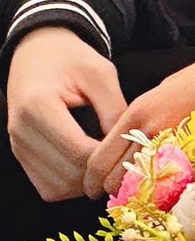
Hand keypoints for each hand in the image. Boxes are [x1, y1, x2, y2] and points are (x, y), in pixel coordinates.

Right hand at [4, 27, 125, 202]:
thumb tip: (127, 143)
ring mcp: (18, 147)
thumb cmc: (72, 58)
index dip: (107, 158)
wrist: (37, 53)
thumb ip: (113, 108)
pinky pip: (46, 186)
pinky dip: (71, 185)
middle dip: (99, 173)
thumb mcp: (100, 72)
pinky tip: (90, 166)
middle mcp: (21, 132)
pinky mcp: (21, 156)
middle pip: (66, 174)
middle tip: (124, 160)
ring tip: (109, 162)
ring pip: (55, 188)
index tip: (131, 151)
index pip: (77, 151)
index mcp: (38, 106)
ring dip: (85, 183)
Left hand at [81, 54, 194, 197]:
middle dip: (109, 190)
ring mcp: (172, 144)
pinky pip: (166, 182)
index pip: (99, 161)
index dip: (91, 180)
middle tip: (110, 192)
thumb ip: (129, 127)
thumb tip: (114, 155)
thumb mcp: (149, 99)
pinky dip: (158, 189)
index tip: (90, 187)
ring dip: (132, 192)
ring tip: (134, 191)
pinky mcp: (193, 154)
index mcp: (136, 116)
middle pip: (114, 179)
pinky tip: (157, 187)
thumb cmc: (187, 83)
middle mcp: (150, 132)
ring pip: (138, 186)